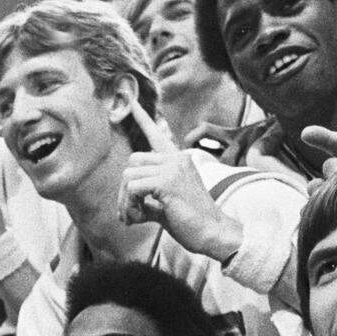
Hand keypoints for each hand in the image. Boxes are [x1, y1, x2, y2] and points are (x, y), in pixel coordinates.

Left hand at [119, 100, 242, 261]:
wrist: (213, 234)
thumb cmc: (191, 222)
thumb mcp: (166, 204)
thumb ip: (148, 196)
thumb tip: (124, 204)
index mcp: (178, 161)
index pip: (157, 136)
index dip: (143, 119)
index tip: (131, 101)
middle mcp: (177, 159)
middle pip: (132, 162)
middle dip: (123, 189)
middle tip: (128, 213)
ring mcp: (173, 168)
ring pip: (128, 176)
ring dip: (124, 201)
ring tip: (134, 218)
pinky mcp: (167, 181)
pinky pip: (132, 188)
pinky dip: (129, 205)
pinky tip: (139, 218)